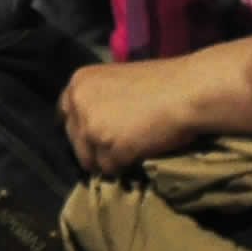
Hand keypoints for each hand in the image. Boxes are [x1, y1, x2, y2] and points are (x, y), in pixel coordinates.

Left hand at [63, 53, 216, 177]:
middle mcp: (78, 104)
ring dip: (109, 160)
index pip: (64, 114)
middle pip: (74, 140)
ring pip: (90, 159)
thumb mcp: (119, 81)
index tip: (93, 135)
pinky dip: (125, 166)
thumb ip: (100, 99)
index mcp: (79, 82)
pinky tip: (141, 153)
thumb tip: (93, 125)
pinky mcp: (109, 150)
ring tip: (134, 148)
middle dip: (93, 147)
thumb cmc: (162, 82)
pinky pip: (110, 169)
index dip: (80, 127)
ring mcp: (92, 128)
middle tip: (119, 145)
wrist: (187, 92)